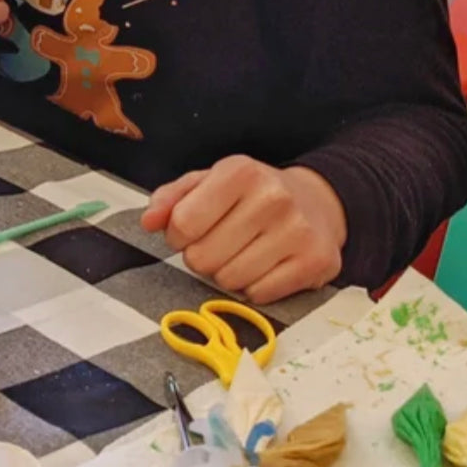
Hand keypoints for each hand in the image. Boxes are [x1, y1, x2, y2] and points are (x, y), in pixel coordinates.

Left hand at [140, 156, 345, 303]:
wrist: (318, 203)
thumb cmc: (253, 194)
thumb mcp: (209, 182)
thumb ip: (172, 199)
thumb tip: (148, 221)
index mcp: (240, 171)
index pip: (183, 222)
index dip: (177, 235)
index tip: (188, 232)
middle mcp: (272, 197)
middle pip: (203, 257)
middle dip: (202, 257)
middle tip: (220, 244)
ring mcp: (297, 230)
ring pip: (230, 280)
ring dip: (227, 274)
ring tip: (243, 253)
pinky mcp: (315, 261)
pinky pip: (259, 294)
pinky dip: (255, 287)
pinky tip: (265, 266)